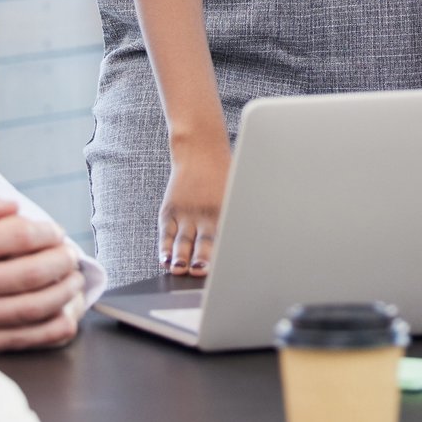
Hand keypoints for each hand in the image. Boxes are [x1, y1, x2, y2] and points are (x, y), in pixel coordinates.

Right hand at [0, 191, 85, 352]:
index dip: (46, 232)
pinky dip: (55, 327)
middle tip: (70, 255)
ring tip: (74, 281)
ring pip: (35, 307)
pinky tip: (65, 314)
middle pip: (32, 273)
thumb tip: (15, 209)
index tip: (53, 232)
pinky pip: (26, 338)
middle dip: (63, 261)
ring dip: (66, 292)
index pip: (16, 237)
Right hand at [162, 132, 229, 275]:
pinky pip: (166, 234)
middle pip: (203, 240)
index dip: (225, 254)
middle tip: (200, 270)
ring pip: (182, 240)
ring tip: (179, 269)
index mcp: (224, 211)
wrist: (200, 152)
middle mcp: (204, 213)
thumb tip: (257, 240)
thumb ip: (238, 217)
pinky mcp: (169, 211)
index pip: (226, 238)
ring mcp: (185, 213)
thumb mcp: (236, 194)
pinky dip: (164, 248)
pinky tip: (165, 259)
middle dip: (201, 257)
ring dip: (180, 256)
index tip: (227, 268)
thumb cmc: (224, 177)